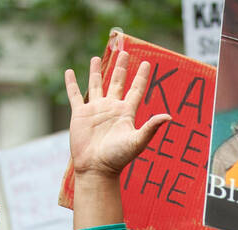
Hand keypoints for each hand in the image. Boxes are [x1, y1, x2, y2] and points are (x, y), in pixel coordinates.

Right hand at [65, 52, 170, 179]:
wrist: (96, 168)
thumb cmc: (118, 157)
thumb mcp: (137, 141)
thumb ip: (151, 127)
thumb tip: (169, 116)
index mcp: (126, 113)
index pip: (136, 90)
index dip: (141, 77)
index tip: (147, 63)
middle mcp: (111, 108)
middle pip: (117, 82)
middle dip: (121, 67)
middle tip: (124, 52)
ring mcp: (95, 110)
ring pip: (96, 85)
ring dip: (96, 71)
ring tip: (95, 57)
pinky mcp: (80, 114)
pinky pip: (74, 95)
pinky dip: (71, 84)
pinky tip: (69, 72)